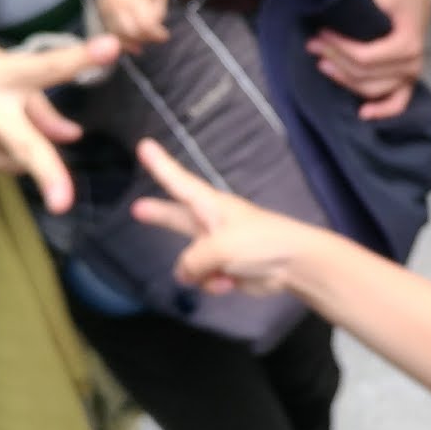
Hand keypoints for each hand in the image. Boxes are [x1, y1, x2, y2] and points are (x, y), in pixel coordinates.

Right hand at [0, 32, 120, 212]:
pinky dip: (10, 154)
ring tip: (6, 118)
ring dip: (29, 145)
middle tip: (64, 201)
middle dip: (47, 173)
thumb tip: (73, 136)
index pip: (46, 67)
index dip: (78, 59)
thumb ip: (39, 103)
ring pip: (19, 156)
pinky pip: (2, 164)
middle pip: (23, 143)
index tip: (111, 47)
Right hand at [95, 0, 169, 50]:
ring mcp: (106, 6)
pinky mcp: (100, 9)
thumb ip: (158, 13)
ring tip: (143, 42)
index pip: (145, 25)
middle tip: (154, 37)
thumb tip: (153, 33)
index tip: (166, 36)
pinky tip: (131, 39)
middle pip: (130, 33)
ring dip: (131, 42)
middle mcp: (117, 3)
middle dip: (144, 39)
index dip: (157, 34)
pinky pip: (109, 29)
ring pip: (117, 35)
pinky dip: (121, 37)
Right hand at [132, 138, 306, 294]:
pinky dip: (215, 284)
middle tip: (136, 207)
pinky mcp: (226, 270)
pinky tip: (231, 283)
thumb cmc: (259, 242)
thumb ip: (192, 260)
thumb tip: (183, 273)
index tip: (144, 146)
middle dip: (159, 214)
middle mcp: (210, 224)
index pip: (179, 182)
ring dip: (200, 272)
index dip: (160, 166)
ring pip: (190, 262)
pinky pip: (206, 279)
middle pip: (177, 217)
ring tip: (222, 272)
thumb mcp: (218, 247)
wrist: (294, 265)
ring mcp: (217, 248)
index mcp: (210, 206)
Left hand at [305, 0, 430, 120]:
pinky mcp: (407, 79)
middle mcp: (411, 65)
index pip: (364, 57)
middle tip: (313, 45)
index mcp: (407, 45)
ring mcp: (410, 75)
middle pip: (364, 74)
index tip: (319, 34)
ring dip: (346, 80)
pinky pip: (397, 103)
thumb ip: (361, 11)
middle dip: (335, 60)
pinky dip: (382, 110)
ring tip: (324, 65)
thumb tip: (330, 19)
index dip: (338, 49)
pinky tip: (362, 113)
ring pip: (371, 89)